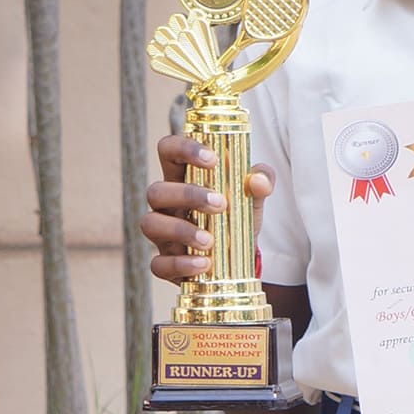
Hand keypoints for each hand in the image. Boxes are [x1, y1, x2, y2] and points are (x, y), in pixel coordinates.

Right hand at [141, 134, 274, 282]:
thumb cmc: (238, 215)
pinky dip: (180, 265)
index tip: (212, 159)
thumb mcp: (254, 195)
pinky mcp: (165, 263)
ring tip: (210, 240)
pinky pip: (158, 264)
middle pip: (156, 190)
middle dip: (187, 195)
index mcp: (184, 178)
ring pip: (150, 224)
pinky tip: (204, 264)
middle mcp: (167, 204)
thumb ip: (262, 179)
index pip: (168, 150)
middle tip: (220, 204)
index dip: (183, 148)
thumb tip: (258, 180)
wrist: (241, 258)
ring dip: (181, 231)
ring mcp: (163, 234)